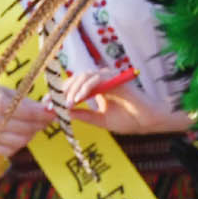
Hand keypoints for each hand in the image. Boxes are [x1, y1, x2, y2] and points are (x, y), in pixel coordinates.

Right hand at [0, 82, 51, 156]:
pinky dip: (19, 143)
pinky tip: (19, 133)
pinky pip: (11, 150)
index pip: (29, 113)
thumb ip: (27, 102)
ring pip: (22, 140)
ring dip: (31, 133)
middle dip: (40, 123)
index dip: (44, 114)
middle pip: (28, 128)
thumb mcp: (6, 93)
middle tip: (46, 118)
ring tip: (32, 125)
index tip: (54, 112)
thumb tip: (48, 110)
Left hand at [61, 67, 188, 134]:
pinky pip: (95, 79)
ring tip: (67, 104)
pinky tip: (77, 99)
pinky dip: (84, 88)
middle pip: (75, 79)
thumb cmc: (130, 120)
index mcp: (97, 88)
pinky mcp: (114, 79)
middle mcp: (101, 81)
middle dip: (61, 92)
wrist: (149, 122)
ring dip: (72, 90)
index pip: (74, 87)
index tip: (48, 106)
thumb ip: (83, 115)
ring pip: (83, 76)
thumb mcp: (100, 120)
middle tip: (52, 104)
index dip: (59, 95)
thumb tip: (63, 112)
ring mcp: (108, 78)